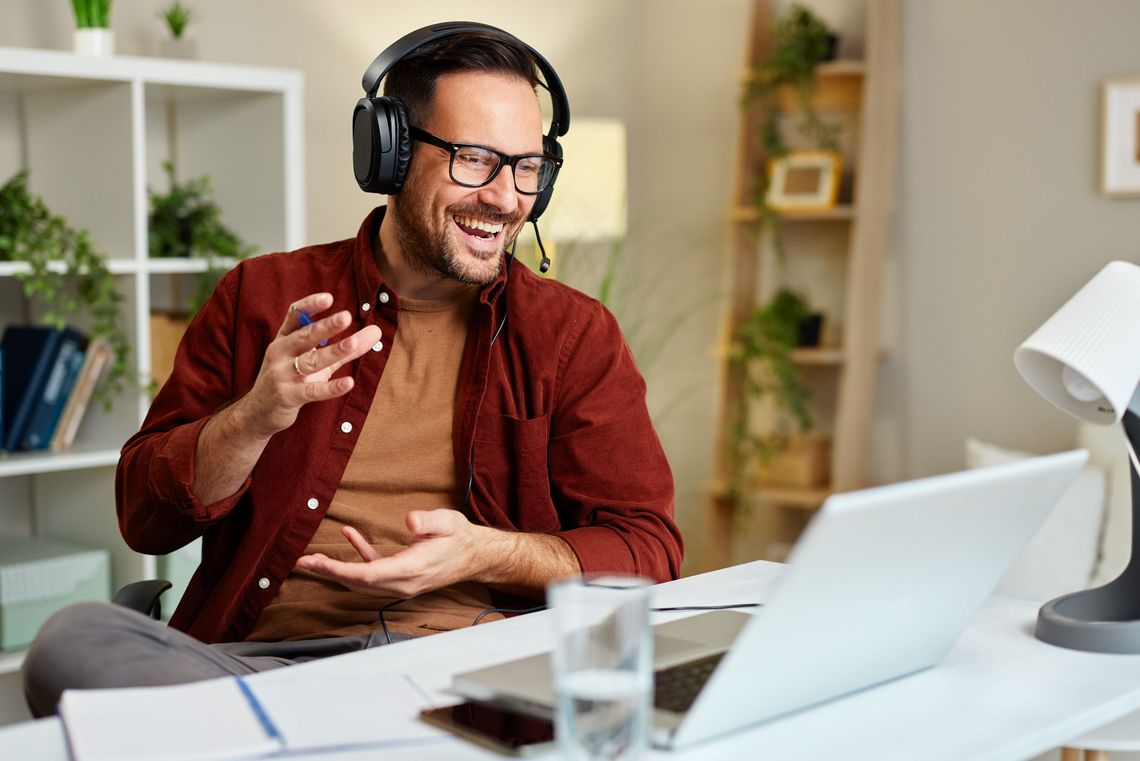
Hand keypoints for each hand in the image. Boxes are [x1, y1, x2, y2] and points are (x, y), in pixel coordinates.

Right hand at [238, 292, 381, 437]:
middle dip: (325, 326)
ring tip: (352, 343)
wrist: (259, 412)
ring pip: (310, 361)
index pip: (294, 315)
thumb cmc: (291, 380)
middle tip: (346, 317)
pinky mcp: (287, 396)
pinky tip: (349, 383)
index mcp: (284, 339)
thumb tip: (377, 331)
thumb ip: (346, 347)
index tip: (328, 298)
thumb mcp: (316, 361)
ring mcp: (281, 375)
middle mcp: (279, 353)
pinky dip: (330, 388)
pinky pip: (312, 391)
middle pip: (304, 336)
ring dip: (332, 352)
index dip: (309, 305)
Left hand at [295, 509, 511, 598]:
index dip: (340, 570)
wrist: (476, 555)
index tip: (318, 562)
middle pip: (358, 582)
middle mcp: (402, 582)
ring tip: (312, 559)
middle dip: (328, 572)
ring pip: (362, 580)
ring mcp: (400, 582)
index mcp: (411, 569)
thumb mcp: (448, 522)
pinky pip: (374, 570)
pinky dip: (358, 555)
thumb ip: (429, 521)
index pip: (368, 575)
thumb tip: (410, 520)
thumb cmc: (460, 537)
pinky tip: (349, 535)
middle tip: (302, 562)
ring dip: (336, 570)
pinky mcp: (401, 576)